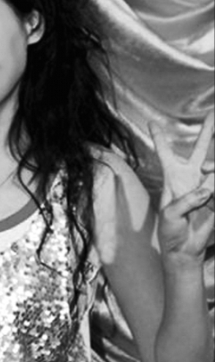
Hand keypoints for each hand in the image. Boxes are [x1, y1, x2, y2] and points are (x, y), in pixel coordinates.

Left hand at [150, 113, 213, 263]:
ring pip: (214, 169)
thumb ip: (188, 201)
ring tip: (207, 196)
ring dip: (213, 174)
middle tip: (213, 113)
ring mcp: (206, 186)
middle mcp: (190, 178)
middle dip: (208, 132)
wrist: (184, 249)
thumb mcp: (171, 215)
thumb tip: (209, 188)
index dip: (160, 139)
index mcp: (172, 179)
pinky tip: (209, 198)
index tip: (152, 123)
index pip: (165, 155)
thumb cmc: (170, 232)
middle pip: (199, 150)